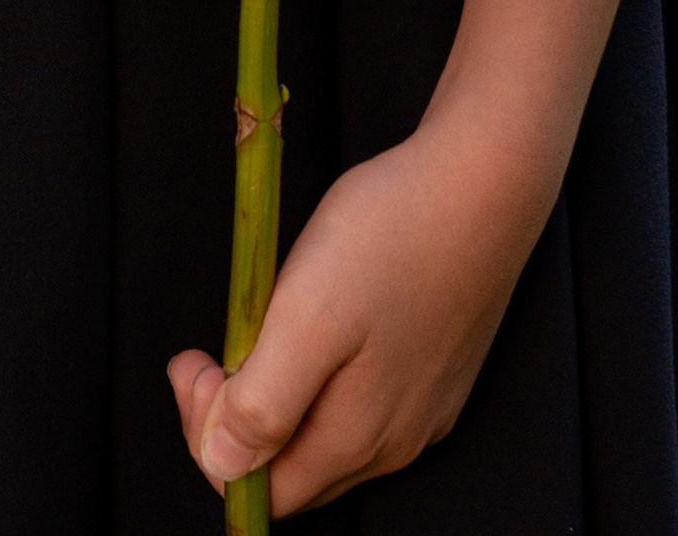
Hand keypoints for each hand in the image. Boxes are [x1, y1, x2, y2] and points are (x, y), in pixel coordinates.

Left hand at [167, 106, 549, 510]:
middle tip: (212, 345)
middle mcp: (394, 442)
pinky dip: (315, 377)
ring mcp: (420, 409)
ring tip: (257, 325)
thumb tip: (222, 466)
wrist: (480, 184)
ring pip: (323, 434)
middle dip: (235, 416)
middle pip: (292, 468)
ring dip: (273, 393)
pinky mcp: (435, 372)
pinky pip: (359, 404)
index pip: (262, 494)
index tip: (197, 363)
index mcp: (356, 438)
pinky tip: (310, 321)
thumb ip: (264, 402)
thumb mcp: (306, 315)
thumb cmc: (390, 238)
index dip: (211, 440)